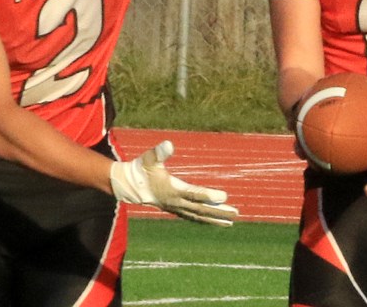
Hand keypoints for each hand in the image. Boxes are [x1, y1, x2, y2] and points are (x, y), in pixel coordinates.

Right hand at [109, 140, 238, 225]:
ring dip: (215, 219)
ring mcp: (176, 208)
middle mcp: (176, 202)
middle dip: (218, 212)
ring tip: (231, 222)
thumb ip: (159, 152)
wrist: (130, 186)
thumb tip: (170, 144)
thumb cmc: (142, 169)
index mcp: (172, 189)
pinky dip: (205, 219)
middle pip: (201, 209)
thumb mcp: (149, 158)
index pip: (194, 194)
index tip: (225, 196)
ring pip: (198, 216)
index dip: (209, 196)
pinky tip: (216, 221)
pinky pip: (193, 217)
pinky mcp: (176, 209)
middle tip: (236, 213)